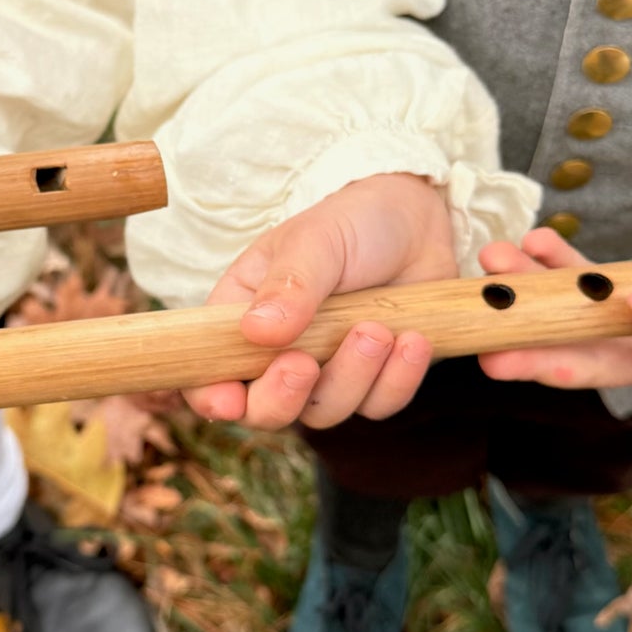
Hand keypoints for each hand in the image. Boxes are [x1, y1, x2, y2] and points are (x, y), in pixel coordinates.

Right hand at [186, 173, 456, 430]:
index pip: (209, 372)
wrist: (421, 221)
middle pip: (265, 409)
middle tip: (303, 364)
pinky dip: (397, 379)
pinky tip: (412, 339)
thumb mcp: (315, 239)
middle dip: (283, 398)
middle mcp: (279, 351)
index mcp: (243, 314)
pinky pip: (379, 404)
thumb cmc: (353, 223)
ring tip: (376, 328)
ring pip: (326, 411)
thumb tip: (257, 331)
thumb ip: (288, 284)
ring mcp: (328, 369)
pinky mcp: (376, 379)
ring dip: (352, 376)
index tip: (229, 402)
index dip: (211, 397)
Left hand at [477, 227, 631, 401]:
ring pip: (570, 322)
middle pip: (595, 365)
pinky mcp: (614, 304)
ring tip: (493, 265)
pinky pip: (576, 285)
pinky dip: (551, 265)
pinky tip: (528, 243)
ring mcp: (626, 335)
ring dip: (528, 296)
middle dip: (543, 360)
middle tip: (494, 358)